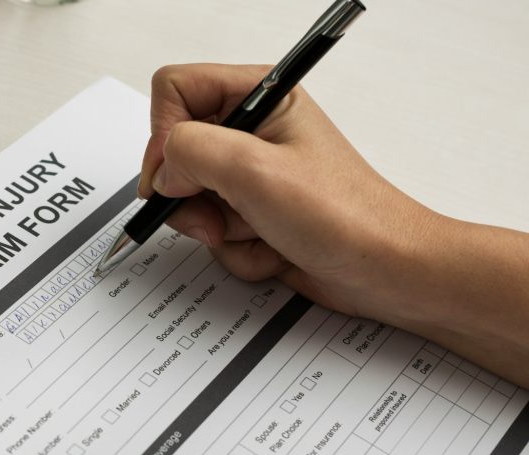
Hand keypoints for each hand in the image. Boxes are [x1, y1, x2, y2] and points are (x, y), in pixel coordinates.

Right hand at [139, 63, 439, 320]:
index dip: (164, 135)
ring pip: (190, 198)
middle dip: (191, 194)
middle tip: (217, 214)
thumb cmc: (344, 215)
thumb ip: (191, 151)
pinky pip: (213, 230)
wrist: (385, 270)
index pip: (175, 90)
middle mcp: (252, 131)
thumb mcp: (255, 170)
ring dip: (217, 228)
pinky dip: (237, 249)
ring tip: (258, 232)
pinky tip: (272, 248)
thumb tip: (162, 170)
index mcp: (259, 96)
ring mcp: (251, 175)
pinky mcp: (254, 213)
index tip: (177, 174)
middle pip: (175, 152)